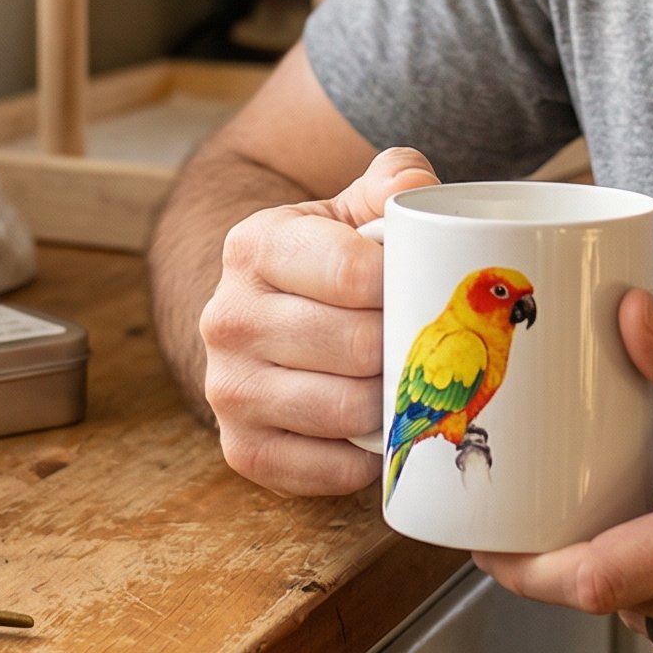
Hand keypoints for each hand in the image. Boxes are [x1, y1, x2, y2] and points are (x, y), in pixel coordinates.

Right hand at [199, 148, 438, 495]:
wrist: (266, 312)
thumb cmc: (329, 260)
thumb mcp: (355, 207)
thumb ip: (393, 182)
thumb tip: (417, 192)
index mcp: (255, 246)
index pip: (354, 273)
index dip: (406, 286)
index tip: (425, 288)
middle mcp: (228, 317)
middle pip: (357, 347)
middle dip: (405, 347)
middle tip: (426, 342)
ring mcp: (227, 388)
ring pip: (346, 411)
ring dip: (389, 403)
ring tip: (401, 381)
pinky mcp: (241, 449)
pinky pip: (327, 470)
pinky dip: (366, 459)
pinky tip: (374, 431)